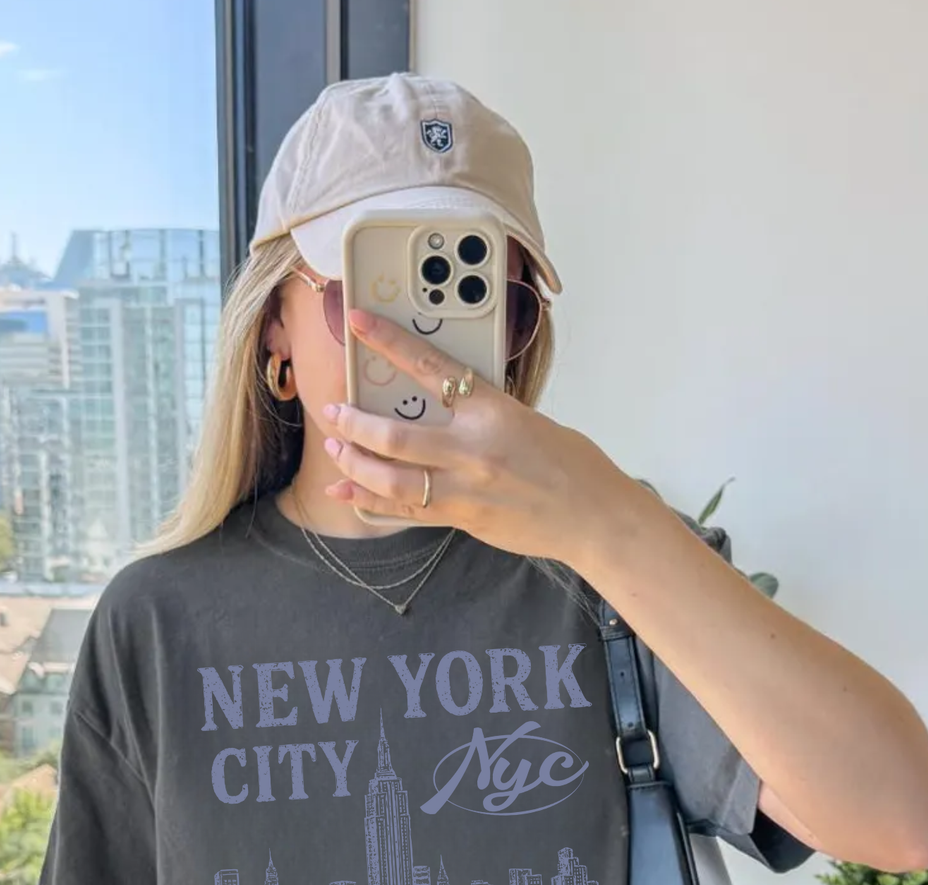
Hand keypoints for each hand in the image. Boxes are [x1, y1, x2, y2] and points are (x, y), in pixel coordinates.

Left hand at [321, 308, 637, 566]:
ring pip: (392, 478)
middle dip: (353, 423)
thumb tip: (443, 411)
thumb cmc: (571, 465)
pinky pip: (406, 511)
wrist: (595, 516)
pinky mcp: (464, 519)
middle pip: (394, 435)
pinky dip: (369, 500)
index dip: (388, 341)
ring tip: (336, 451)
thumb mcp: (526, 421)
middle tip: (333, 413)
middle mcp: (474, 449)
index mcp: (492, 410)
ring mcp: (466, 489)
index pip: (430, 366)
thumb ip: (482, 415)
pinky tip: (346, 492)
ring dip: (355, 463)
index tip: (358, 322)